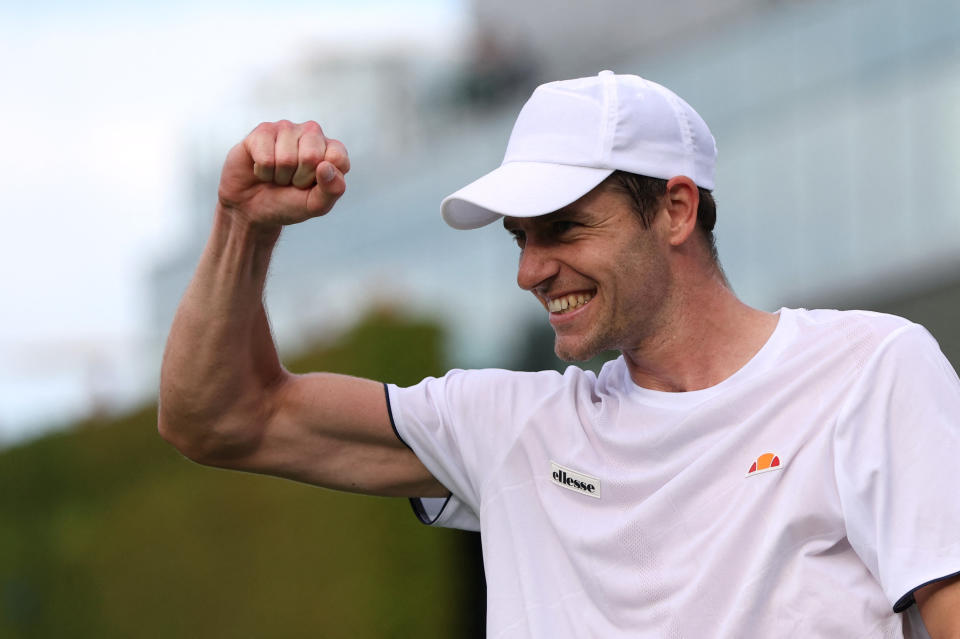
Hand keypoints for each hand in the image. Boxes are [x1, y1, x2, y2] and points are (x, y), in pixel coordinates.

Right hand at [217, 120, 350, 228]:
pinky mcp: (263, 131)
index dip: (323, 181)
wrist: (253, 208)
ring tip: (277, 175)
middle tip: (292, 182)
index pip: (338, 158)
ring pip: (286, 158)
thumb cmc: (289, 203)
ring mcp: (287, 129)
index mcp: (332, 150)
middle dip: (299, 179)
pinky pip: (265, 158)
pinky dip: (263, 172)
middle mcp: (312, 133)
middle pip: (311, 156)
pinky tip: (263, 170)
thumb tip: (326, 166)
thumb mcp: (316, 205)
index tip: (313, 186)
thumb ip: (333, 190)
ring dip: (279, 176)